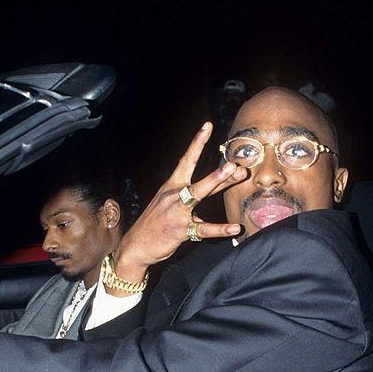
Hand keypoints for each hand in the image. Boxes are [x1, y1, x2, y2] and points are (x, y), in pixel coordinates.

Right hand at [112, 122, 247, 288]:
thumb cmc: (156, 223)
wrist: (136, 245)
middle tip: (234, 161)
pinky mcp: (181, 230)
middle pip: (199, 178)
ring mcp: (178, 212)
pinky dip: (220, 230)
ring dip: (217, 182)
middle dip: (217, 169)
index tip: (208, 126)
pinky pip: (204, 229)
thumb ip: (192, 193)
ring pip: (199, 194)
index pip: (187, 159)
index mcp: (172, 185)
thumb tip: (218, 183)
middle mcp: (175, 195)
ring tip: (236, 174)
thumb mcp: (168, 202)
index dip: (197, 142)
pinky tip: (235, 228)